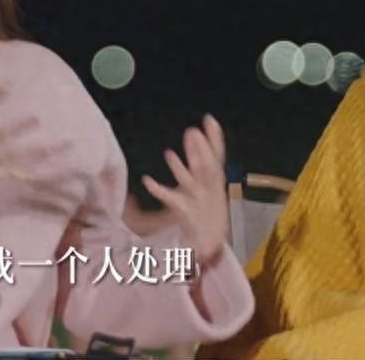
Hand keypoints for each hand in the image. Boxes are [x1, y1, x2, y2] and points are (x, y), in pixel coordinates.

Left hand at [142, 114, 228, 265]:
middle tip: (191, 131)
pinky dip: (160, 191)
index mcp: (214, 183)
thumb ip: (189, 172)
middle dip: (199, 150)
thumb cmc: (204, 216)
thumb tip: (169, 155)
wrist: (210, 245)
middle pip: (205, 168)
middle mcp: (209, 191)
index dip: (215, 138)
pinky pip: (171, 202)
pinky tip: (147, 181)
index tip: (209, 119)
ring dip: (181, 168)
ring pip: (191, 183)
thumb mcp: (201, 192)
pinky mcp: (186, 215)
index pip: (217, 156)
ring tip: (169, 154)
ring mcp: (199, 203)